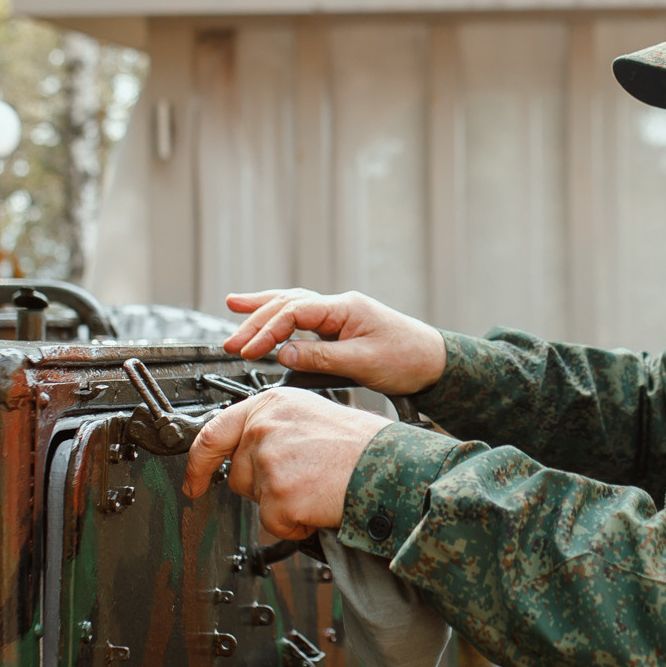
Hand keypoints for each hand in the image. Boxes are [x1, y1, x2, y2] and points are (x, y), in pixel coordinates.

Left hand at [183, 389, 392, 539]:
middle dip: (264, 486)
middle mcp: (264, 428)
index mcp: (270, 404)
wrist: (390, 467)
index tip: (192, 482)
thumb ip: (271, 428)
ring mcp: (269, 461)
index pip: (213, 432)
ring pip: (256, 501)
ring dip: (282, 505)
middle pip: (238, 474)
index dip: (196, 463)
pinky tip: (319, 504)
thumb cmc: (360, 445)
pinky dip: (296, 525)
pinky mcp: (279, 495)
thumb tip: (244, 452)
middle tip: (303, 478)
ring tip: (316, 487)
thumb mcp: (309, 416)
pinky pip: (274, 524)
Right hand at [222, 289, 446, 394]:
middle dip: (256, 322)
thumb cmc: (408, 359)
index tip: (250, 351)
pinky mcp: (338, 326)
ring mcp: (338, 314)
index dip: (268, 331)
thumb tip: (284, 353)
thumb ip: (322, 358)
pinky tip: (263, 314)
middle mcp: (339, 305)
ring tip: (232, 308)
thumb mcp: (364, 363)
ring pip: (292, 304)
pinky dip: (280, 316)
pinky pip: (302, 316)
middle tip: (231, 343)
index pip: (295, 311)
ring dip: (262, 310)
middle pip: (288, 304)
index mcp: (345, 307)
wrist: (435, 362)